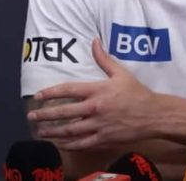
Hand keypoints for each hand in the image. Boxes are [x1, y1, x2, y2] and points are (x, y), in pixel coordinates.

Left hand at [26, 39, 157, 149]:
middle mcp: (95, 109)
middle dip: (45, 114)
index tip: (39, 95)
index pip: (69, 90)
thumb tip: (94, 41)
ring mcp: (98, 126)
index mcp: (98, 91)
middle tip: (32, 116)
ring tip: (40, 131)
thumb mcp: (121, 73)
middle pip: (64, 112)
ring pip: (70, 130)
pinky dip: (68, 144)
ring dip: (53, 131)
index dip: (51, 93)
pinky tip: (60, 143)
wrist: (153, 114)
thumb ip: (104, 59)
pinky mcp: (103, 139)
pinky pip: (81, 143)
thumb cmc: (137, 92)